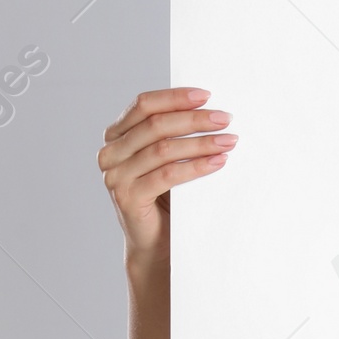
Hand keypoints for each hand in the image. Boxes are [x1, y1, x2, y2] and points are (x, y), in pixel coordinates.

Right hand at [97, 86, 237, 262]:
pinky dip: (196, 166)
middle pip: (155, 125)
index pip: (143, 105)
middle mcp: (110, 154)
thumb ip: (169, 135)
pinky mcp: (128, 197)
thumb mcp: (162, 160)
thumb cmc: (163, 198)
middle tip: (224, 119)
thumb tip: (207, 110)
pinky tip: (217, 162)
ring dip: (200, 143)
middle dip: (193, 119)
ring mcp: (115, 176)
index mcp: (115, 136)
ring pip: (163, 149)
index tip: (205, 95)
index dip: (175, 98)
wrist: (153, 243)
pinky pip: (168, 175)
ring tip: (228, 141)